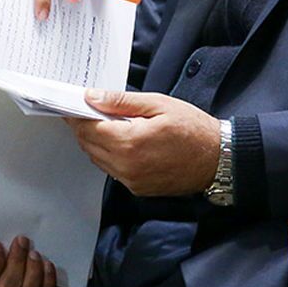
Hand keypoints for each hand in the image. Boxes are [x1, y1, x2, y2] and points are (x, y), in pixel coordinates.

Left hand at [66, 89, 219, 195]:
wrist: (218, 159)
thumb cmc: (192, 128)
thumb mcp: (158, 104)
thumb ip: (121, 102)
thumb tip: (92, 97)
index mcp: (129, 142)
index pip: (88, 128)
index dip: (76, 115)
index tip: (69, 105)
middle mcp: (126, 166)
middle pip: (89, 145)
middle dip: (83, 127)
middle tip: (85, 110)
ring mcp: (131, 180)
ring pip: (98, 159)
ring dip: (95, 142)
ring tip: (104, 123)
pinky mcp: (138, 189)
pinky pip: (112, 170)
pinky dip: (109, 155)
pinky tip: (120, 141)